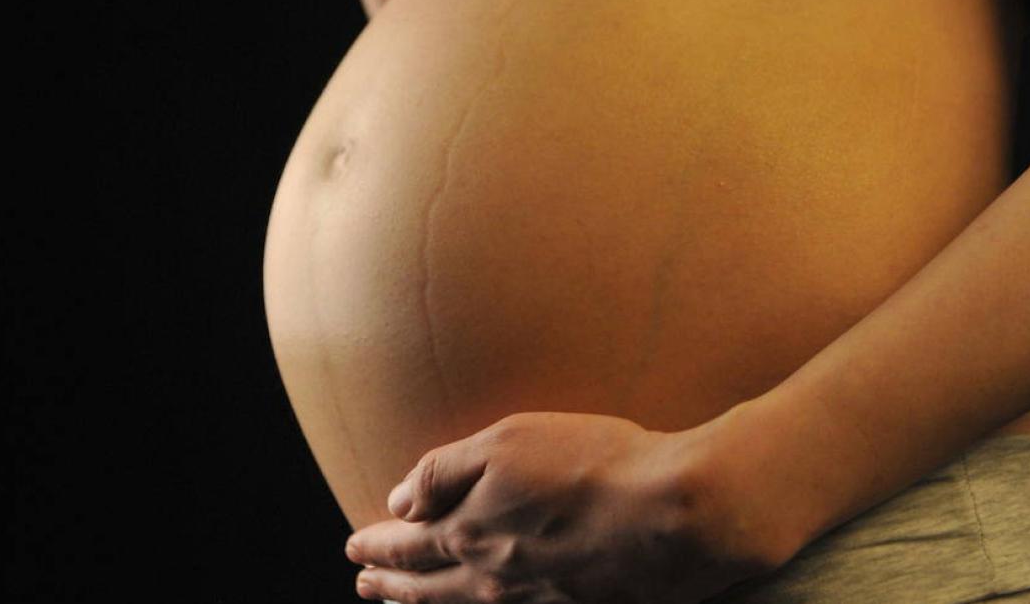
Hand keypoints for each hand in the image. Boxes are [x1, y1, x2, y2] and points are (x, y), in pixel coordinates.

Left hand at [343, 411, 777, 603]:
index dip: (377, 545)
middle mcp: (493, 579)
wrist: (676, 514)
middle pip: (426, 586)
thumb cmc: (593, 464)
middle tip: (364, 582)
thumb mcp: (508, 442)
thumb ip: (446, 471)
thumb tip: (398, 500)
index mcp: (471, 532)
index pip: (407, 544)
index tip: (354, 545)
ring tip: (400, 603)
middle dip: (390, 582)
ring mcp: (534, 601)